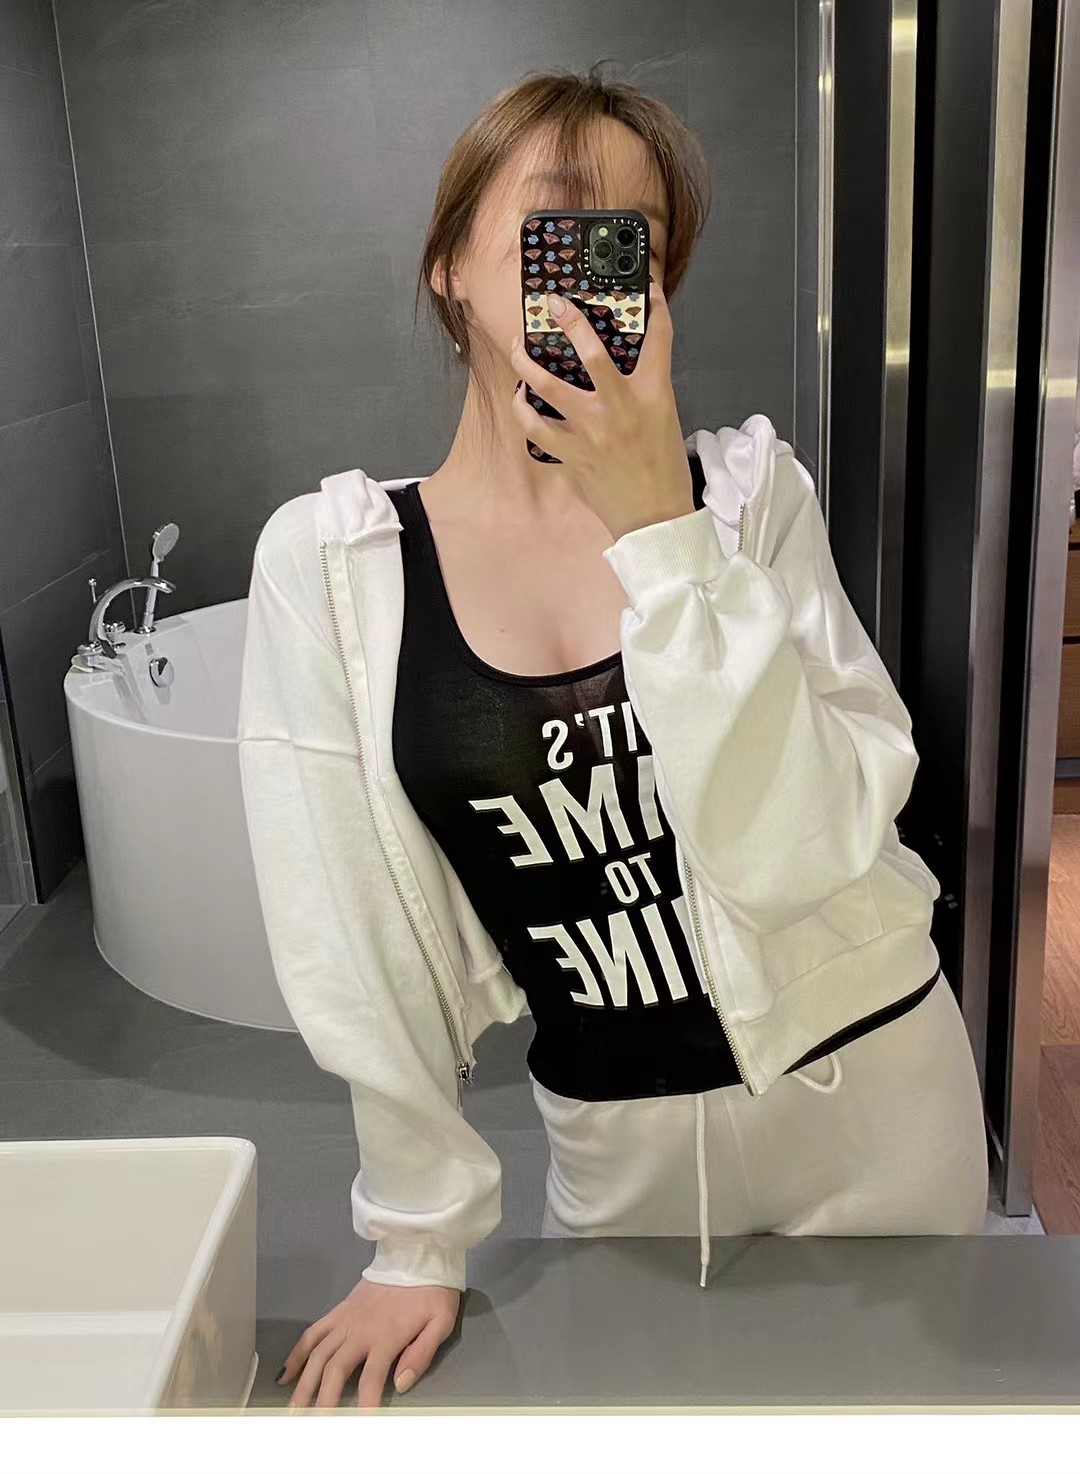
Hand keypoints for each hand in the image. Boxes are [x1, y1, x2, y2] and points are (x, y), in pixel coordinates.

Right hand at [277, 1276, 460, 1409]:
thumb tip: (401, 1384)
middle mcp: (360, 1330)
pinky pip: (312, 1333)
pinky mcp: (338, 1311)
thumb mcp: (441, 1320)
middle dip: (323, 1400)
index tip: (358, 1425)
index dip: (364, 1405)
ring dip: (304, 1384)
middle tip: (313, 1425)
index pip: (371, 1379)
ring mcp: (345, 1320)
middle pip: (335, 1370)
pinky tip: (286, 1375)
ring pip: (318, 1355)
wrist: (416, 1253)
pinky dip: (297, 1353)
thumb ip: (422, 1353)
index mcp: (387, 1336)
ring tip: (294, 1410)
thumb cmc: (432, 1290)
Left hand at [509, 279, 693, 540]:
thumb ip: (644, 387)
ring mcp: (592, 433)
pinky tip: (521, 398)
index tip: (645, 286)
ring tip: (518, 349)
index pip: (658, 339)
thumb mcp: (664, 419)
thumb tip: (615, 362)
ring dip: (528, 364)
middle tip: (553, 303)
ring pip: (550, 388)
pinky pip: (536, 428)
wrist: (655, 520)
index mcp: (654, 396)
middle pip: (591, 354)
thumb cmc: (663, 469)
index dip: (655, 306)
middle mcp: (621, 410)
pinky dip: (525, 411)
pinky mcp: (573, 455)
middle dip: (570, 322)